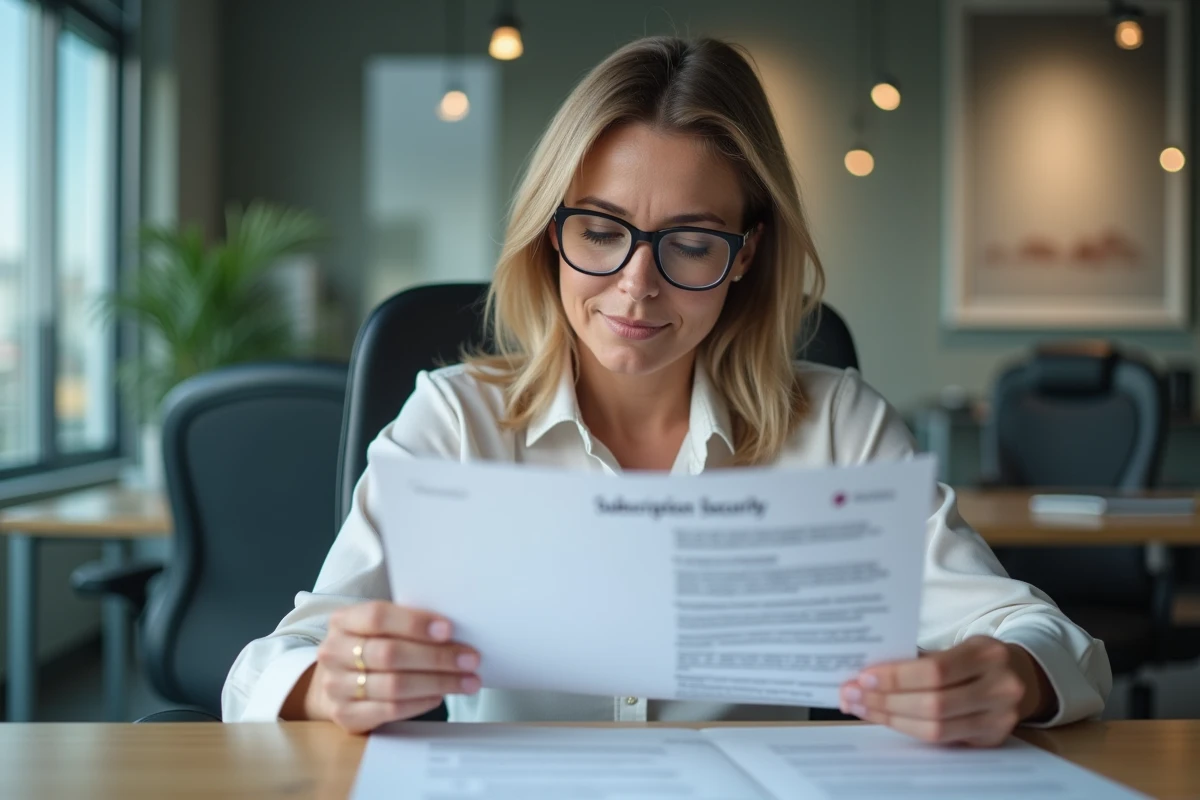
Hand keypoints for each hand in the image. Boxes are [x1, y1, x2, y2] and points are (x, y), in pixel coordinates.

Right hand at [292, 601, 481, 733]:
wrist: (337, 681)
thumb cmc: (369, 647)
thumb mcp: (379, 628)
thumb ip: (406, 624)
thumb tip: (453, 632)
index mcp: (343, 621)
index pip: (378, 617)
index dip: (415, 623)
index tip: (448, 630)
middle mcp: (334, 652)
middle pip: (390, 654)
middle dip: (437, 657)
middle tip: (470, 659)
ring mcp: (336, 686)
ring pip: (394, 685)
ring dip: (438, 683)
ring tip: (467, 681)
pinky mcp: (345, 715)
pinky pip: (391, 710)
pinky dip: (421, 702)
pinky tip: (440, 695)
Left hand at [838, 636, 1055, 746]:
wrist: (1022, 675)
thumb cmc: (975, 658)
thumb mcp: (957, 646)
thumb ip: (921, 659)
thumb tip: (867, 673)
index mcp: (987, 654)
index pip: (935, 670)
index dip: (897, 677)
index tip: (863, 677)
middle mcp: (1000, 687)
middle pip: (933, 704)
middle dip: (886, 701)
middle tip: (852, 695)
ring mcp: (1000, 718)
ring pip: (936, 728)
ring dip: (891, 719)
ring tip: (861, 708)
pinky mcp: (993, 739)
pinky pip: (943, 740)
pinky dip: (909, 729)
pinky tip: (887, 719)